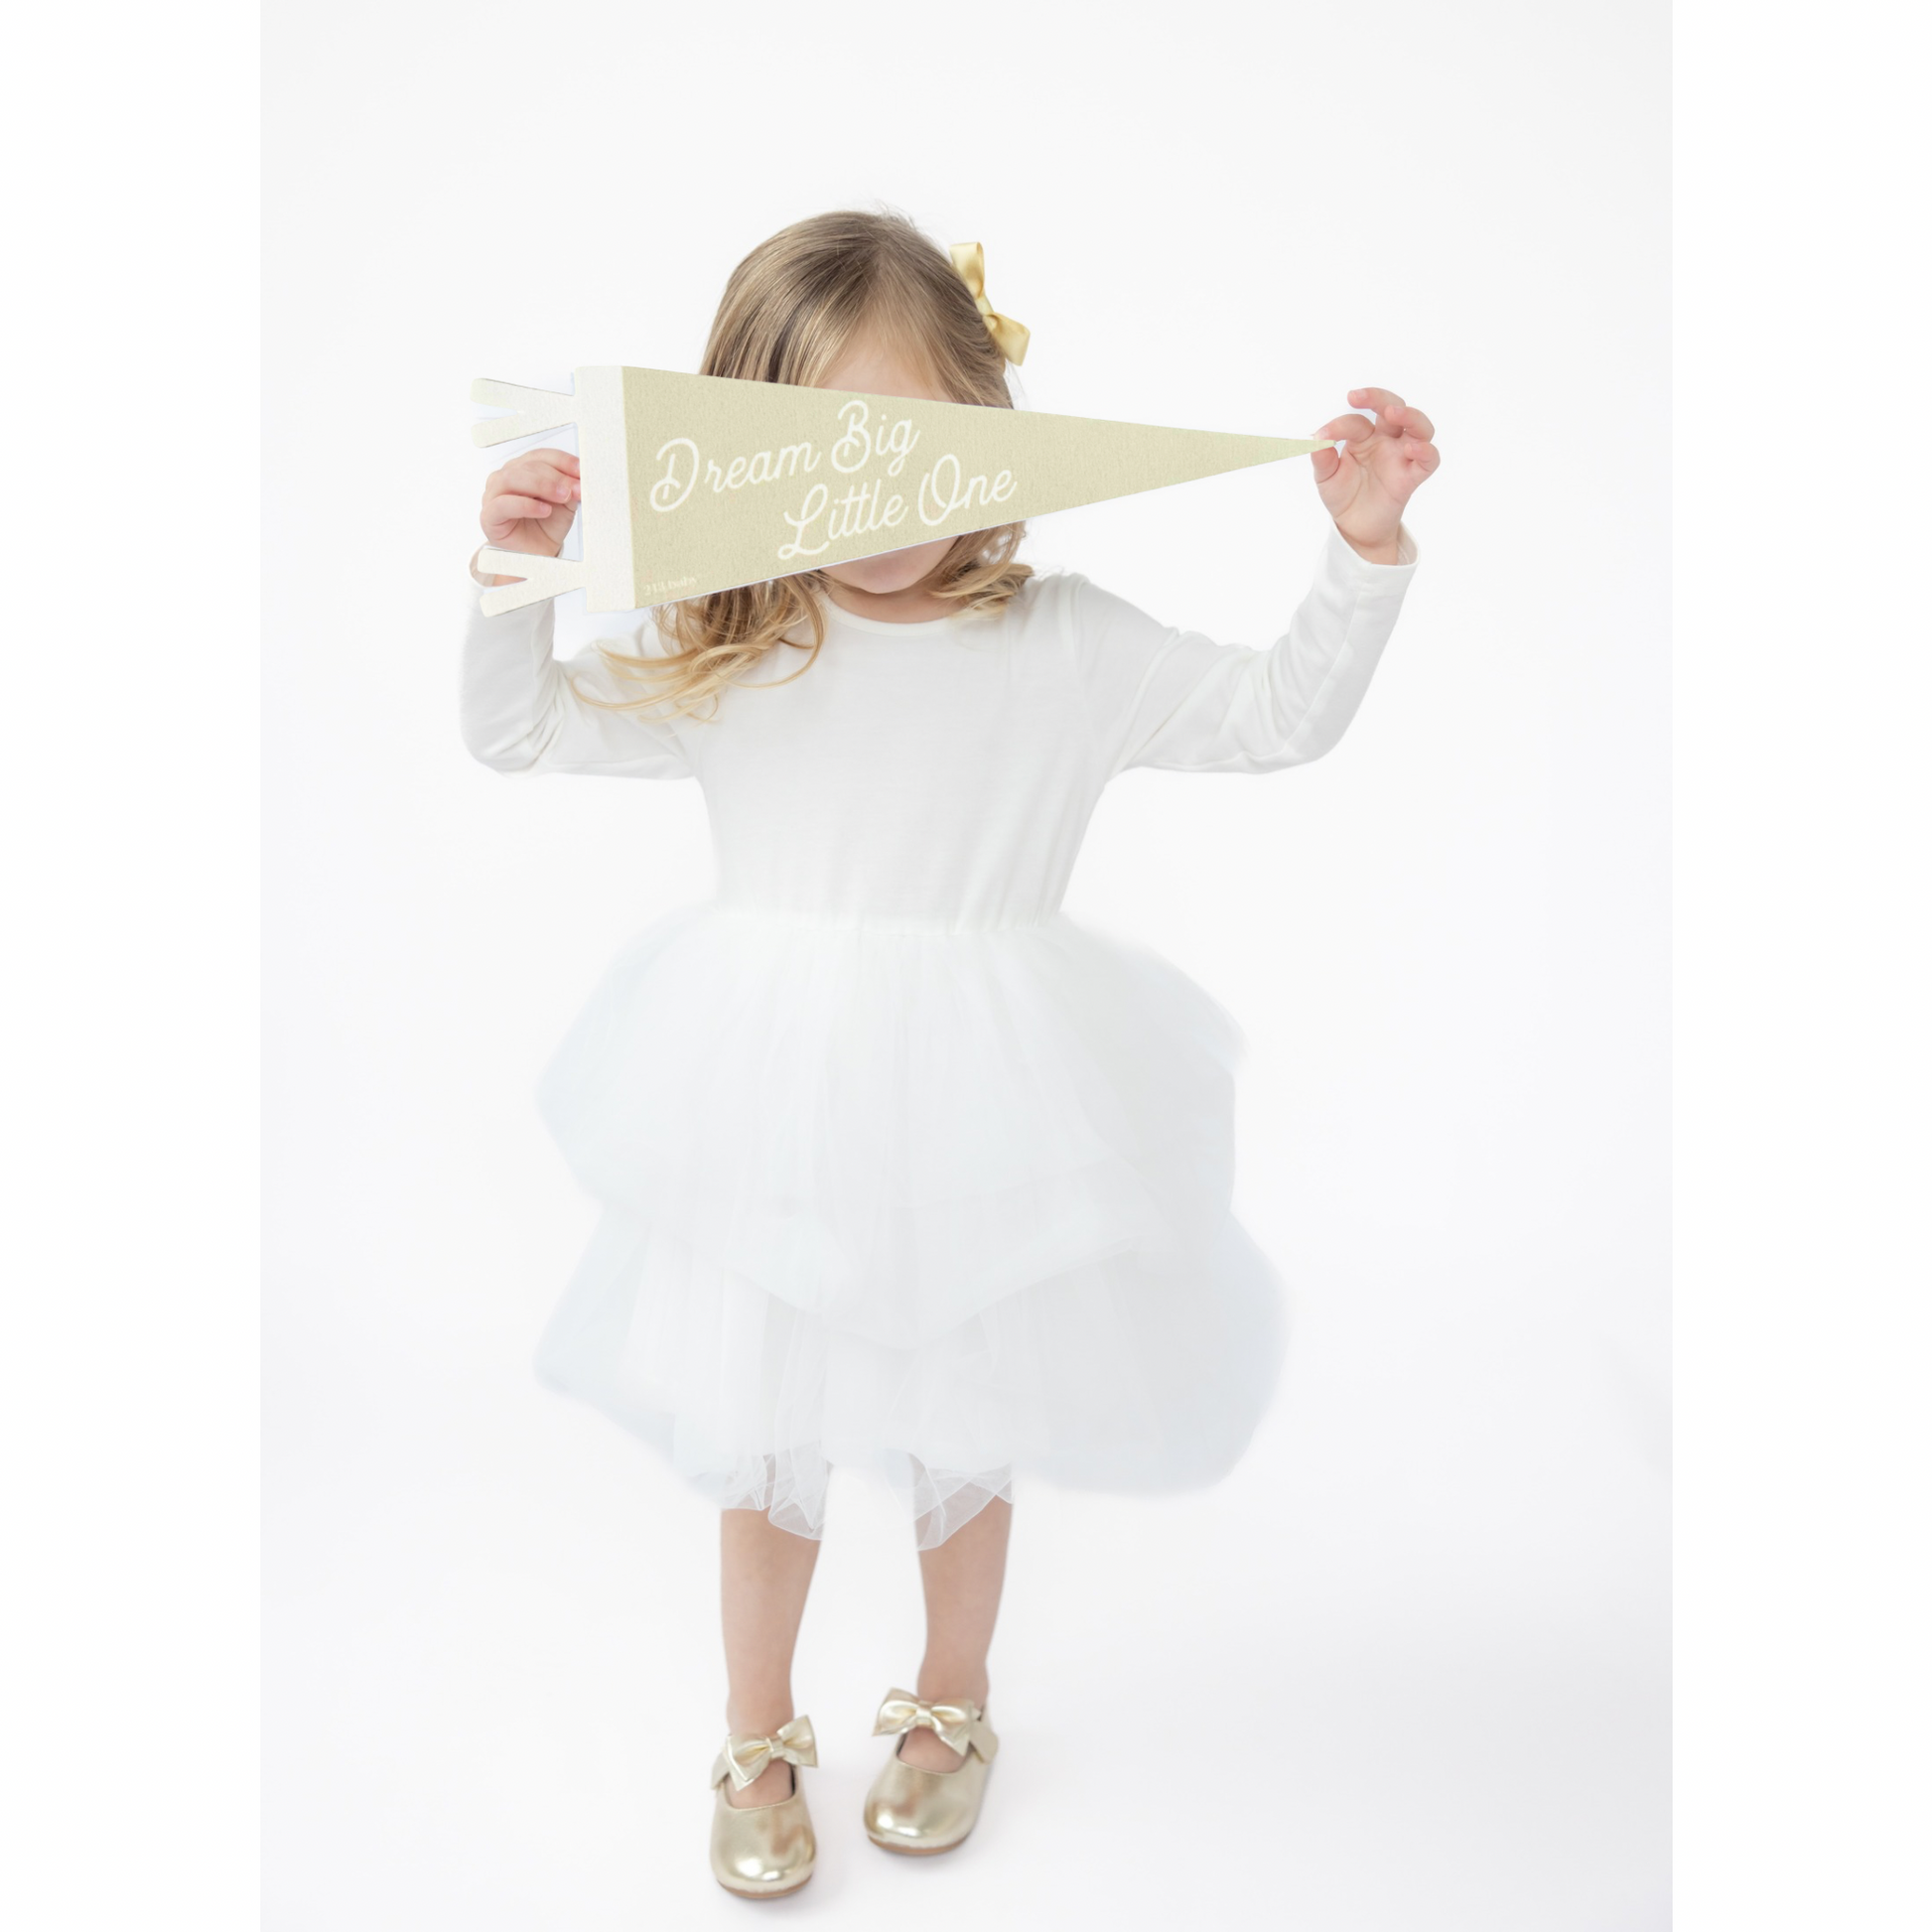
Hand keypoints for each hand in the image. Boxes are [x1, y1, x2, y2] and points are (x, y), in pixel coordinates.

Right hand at [475, 448, 580, 581]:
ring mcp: (493, 495)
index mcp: (522, 469)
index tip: (581, 469)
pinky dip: (526, 505)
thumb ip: (569, 488)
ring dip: (541, 485)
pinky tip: (544, 510)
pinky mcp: (489, 516)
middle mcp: (505, 477)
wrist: (537, 555)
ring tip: (562, 497)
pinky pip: (503, 504)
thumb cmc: (547, 526)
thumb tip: (579, 476)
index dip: (562, 460)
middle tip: (575, 488)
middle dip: (556, 476)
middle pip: (528, 465)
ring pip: (512, 478)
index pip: (540, 455)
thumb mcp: (565, 504)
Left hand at [1311, 389, 1438, 562]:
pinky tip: (1411, 449)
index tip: (1322, 435)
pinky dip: (1426, 451)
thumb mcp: (1326, 477)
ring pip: (1420, 427)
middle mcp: (1387, 441)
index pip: (1357, 421)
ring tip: (1392, 413)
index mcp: (1365, 436)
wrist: (1354, 527)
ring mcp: (1402, 457)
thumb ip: (1322, 459)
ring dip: (1410, 415)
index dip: (1339, 425)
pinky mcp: (1411, 477)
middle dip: (1379, 397)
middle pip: (1394, 407)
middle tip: (1358, 396)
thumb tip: (1315, 439)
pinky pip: (1429, 460)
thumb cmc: (1343, 495)